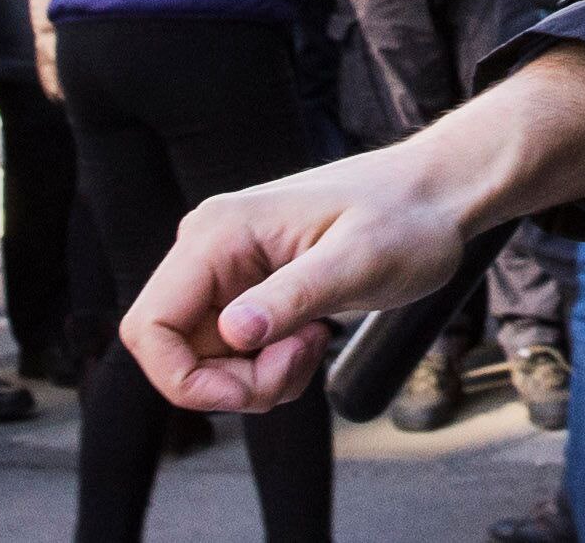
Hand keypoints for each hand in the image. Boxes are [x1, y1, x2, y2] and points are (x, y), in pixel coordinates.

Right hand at [123, 48, 584, 412]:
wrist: (436, 197)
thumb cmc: (406, 218)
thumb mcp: (359, 260)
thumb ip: (295, 295)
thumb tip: (233, 333)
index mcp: (218, 233)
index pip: (149, 327)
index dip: (185, 380)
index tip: (254, 388)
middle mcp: (208, 248)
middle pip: (173, 353)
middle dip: (229, 382)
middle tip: (300, 360)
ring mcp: (226, 270)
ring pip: (203, 359)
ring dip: (254, 377)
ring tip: (314, 343)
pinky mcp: (247, 289)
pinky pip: (232, 353)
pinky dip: (267, 367)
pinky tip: (312, 339)